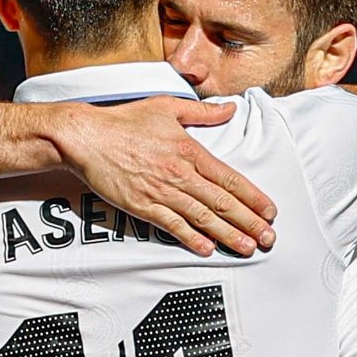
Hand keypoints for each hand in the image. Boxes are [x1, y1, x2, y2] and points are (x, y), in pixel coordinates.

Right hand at [54, 97, 276, 255]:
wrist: (87, 137)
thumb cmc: (124, 121)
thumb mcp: (167, 107)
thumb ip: (203, 112)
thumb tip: (229, 108)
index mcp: (190, 150)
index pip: (230, 179)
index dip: (253, 198)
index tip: (269, 212)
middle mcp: (180, 173)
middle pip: (222, 203)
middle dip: (249, 223)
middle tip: (268, 239)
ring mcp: (161, 192)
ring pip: (202, 218)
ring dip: (228, 235)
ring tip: (247, 248)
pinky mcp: (142, 206)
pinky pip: (172, 226)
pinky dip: (191, 239)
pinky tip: (207, 249)